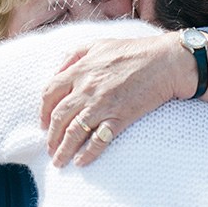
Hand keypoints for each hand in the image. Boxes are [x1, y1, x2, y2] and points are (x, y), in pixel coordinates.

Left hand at [39, 35, 183, 167]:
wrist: (164, 61)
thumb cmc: (132, 50)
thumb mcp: (98, 44)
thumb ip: (73, 55)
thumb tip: (56, 72)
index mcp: (79, 70)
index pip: (50, 93)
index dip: (43, 110)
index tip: (43, 123)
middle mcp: (86, 89)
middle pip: (59, 117)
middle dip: (51, 136)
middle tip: (49, 148)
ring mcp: (102, 104)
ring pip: (74, 131)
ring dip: (63, 149)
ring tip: (58, 162)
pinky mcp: (119, 117)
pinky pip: (98, 139)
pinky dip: (87, 153)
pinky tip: (80, 162)